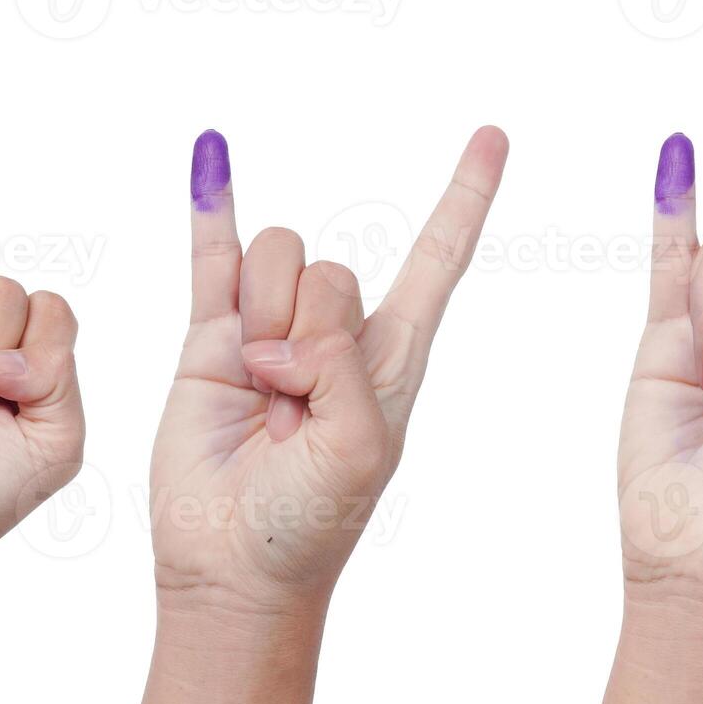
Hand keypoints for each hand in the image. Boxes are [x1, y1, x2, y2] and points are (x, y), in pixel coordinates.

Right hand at [150, 128, 508, 605]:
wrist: (234, 565)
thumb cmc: (312, 524)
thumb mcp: (364, 447)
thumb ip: (343, 367)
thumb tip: (282, 331)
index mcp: (394, 358)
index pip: (435, 261)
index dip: (463, 200)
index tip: (492, 138)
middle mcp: (335, 335)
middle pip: (330, 265)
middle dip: (306, 326)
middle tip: (291, 408)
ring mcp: (270, 331)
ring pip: (275, 258)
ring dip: (261, 317)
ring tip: (255, 390)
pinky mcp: (210, 338)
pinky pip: (214, 255)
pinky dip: (214, 204)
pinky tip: (213, 154)